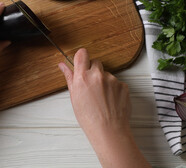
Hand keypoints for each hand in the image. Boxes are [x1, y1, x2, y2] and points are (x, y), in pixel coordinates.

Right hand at [58, 48, 150, 167]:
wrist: (108, 131)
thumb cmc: (89, 118)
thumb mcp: (74, 97)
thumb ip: (69, 77)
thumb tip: (62, 66)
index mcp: (82, 77)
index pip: (82, 53)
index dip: (82, 57)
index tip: (82, 62)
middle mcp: (97, 75)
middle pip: (95, 62)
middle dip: (93, 71)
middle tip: (91, 86)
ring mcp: (112, 80)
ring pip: (107, 74)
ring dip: (104, 81)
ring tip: (102, 98)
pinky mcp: (123, 85)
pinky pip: (117, 82)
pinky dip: (114, 89)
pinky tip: (110, 100)